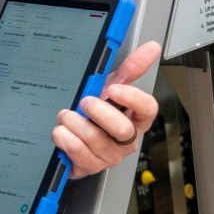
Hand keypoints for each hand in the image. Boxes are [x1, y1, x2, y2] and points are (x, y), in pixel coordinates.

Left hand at [53, 41, 160, 177]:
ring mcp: (109, 155)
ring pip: (97, 141)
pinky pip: (80, 155)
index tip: (114, 89)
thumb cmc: (95, 112)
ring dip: (76, 124)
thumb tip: (152, 47)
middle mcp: (126, 140)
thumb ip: (131, 68)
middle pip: (123, 130)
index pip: (148, 109)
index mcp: (136, 118)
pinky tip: (61, 132)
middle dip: (100, 113)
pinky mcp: (90, 167)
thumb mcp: (111, 86)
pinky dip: (66, 140)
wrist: (71, 135)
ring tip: (66, 115)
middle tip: (85, 102)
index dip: (133, 98)